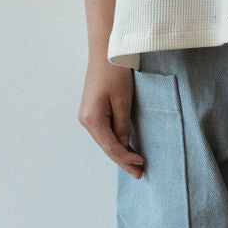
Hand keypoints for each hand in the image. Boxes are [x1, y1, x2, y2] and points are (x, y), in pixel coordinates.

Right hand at [78, 60, 144, 178]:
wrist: (105, 53)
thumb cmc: (115, 73)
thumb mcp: (123, 101)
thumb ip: (122, 126)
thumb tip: (123, 146)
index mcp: (92, 119)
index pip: (111, 147)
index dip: (126, 158)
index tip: (142, 165)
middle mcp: (86, 120)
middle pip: (106, 147)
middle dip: (123, 161)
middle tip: (139, 174)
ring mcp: (87, 116)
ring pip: (105, 141)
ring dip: (119, 153)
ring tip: (134, 165)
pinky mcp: (92, 111)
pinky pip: (104, 133)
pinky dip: (115, 142)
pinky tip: (125, 148)